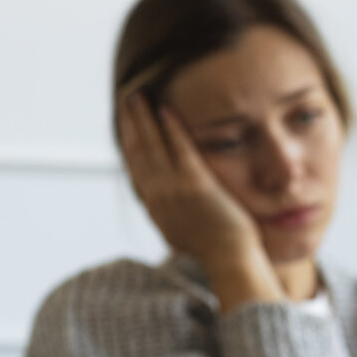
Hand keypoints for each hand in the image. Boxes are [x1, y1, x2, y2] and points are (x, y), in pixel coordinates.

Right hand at [117, 93, 283, 308]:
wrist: (229, 260)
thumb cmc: (215, 250)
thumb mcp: (182, 234)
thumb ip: (171, 216)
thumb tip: (165, 207)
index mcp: (154, 209)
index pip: (135, 169)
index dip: (129, 144)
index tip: (127, 126)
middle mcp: (157, 197)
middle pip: (138, 152)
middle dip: (131, 124)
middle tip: (128, 100)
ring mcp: (174, 190)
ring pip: (152, 145)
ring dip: (143, 118)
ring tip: (138, 95)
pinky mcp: (195, 184)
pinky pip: (179, 148)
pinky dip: (171, 127)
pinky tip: (165, 108)